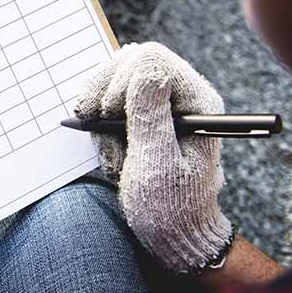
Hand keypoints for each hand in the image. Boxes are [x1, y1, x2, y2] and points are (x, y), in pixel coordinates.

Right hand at [75, 42, 232, 272]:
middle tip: (94, 122)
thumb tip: (145, 67)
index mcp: (197, 103)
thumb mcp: (157, 165)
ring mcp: (162, 104)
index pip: (151, 60)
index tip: (109, 114)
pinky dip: (101, 124)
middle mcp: (182, 96)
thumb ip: (150, 115)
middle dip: (106, 95)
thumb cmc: (170, 207)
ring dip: (101, 115)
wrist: (172, 232)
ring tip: (110, 150)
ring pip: (115, 81)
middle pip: (130, 63)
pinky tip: (110, 149)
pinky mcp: (145, 114)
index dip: (122, 81)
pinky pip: (111, 101)